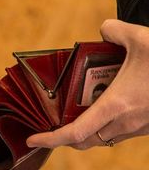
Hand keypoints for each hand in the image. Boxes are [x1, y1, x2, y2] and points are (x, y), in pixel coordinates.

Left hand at [28, 19, 148, 149]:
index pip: (74, 133)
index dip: (50, 139)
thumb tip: (103, 29)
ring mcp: (141, 127)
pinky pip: (121, 131)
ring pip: (104, 137)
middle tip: (48, 125)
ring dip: (86, 130)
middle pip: (86, 140)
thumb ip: (114, 30)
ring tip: (71, 113)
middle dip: (64, 137)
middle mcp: (126, 122)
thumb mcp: (140, 38)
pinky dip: (105, 124)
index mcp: (116, 106)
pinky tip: (102, 105)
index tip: (32, 139)